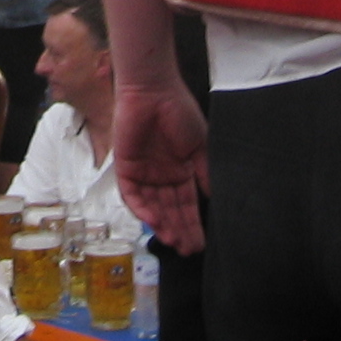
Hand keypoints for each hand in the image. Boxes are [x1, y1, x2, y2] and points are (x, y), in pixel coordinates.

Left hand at [113, 81, 208, 253]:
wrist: (154, 91)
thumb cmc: (179, 112)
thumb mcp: (199, 146)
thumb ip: (204, 173)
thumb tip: (214, 200)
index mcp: (180, 171)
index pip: (187, 205)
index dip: (193, 224)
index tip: (201, 244)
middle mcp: (161, 176)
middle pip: (170, 210)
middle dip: (179, 230)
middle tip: (188, 250)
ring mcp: (143, 173)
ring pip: (152, 207)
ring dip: (162, 224)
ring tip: (174, 240)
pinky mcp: (125, 167)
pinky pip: (132, 194)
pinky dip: (142, 209)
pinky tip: (154, 222)